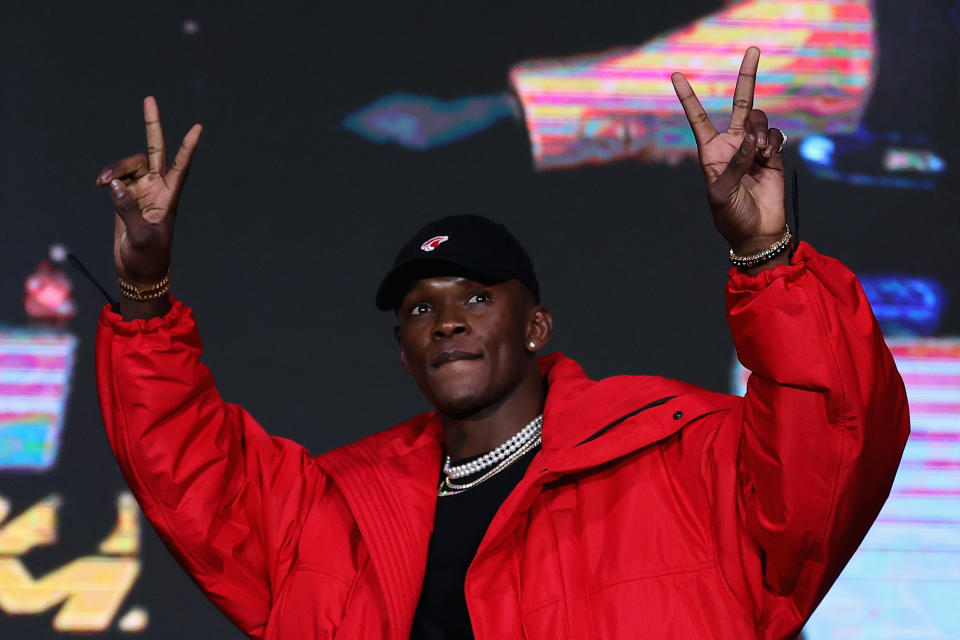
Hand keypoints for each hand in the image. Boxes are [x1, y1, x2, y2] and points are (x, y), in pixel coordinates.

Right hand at [95, 97, 201, 286]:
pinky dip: (108, 177)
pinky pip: (116, 178)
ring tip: (101, 181)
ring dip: (115, 167)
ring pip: (129, 164)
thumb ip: (127, 208)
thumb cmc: (148, 257)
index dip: (188, 147)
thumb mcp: (141, 236)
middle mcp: (157, 189)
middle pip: (155, 150)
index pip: (182, 166)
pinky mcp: (125, 197)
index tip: (198, 128)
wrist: (138, 272)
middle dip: (152, 125)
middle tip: (149, 99)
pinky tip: (101, 184)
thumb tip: (115, 184)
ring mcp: (141, 190)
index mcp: (170, 197)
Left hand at [671, 47, 786, 255]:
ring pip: (759, 118)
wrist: (757, 232)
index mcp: (710, 152)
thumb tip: (751, 141)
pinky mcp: (774, 154)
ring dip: (759, 130)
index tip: (676, 75)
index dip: (688, 96)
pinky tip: (768, 157)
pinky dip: (771, 141)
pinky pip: (774, 134)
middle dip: (747, 76)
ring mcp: (754, 147)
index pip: (698, 118)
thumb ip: (735, 164)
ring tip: (759, 153)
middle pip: (739, 102)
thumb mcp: (721, 193)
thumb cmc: (730, 216)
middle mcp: (732, 144)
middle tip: (753, 49)